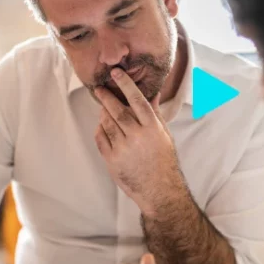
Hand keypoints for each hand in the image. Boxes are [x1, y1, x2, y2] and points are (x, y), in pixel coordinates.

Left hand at [94, 68, 187, 213]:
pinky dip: (100, 129)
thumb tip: (153, 93)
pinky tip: (102, 126)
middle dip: (107, 97)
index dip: (126, 84)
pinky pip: (100, 138)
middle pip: (117, 110)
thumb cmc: (164, 161)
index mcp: (152, 128)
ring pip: (107, 123)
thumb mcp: (164, 135)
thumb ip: (155, 113)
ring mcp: (123, 149)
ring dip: (103, 113)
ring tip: (103, 108)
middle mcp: (137, 137)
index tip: (116, 73)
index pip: (137, 100)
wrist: (159, 190)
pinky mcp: (112, 160)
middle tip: (100, 88)